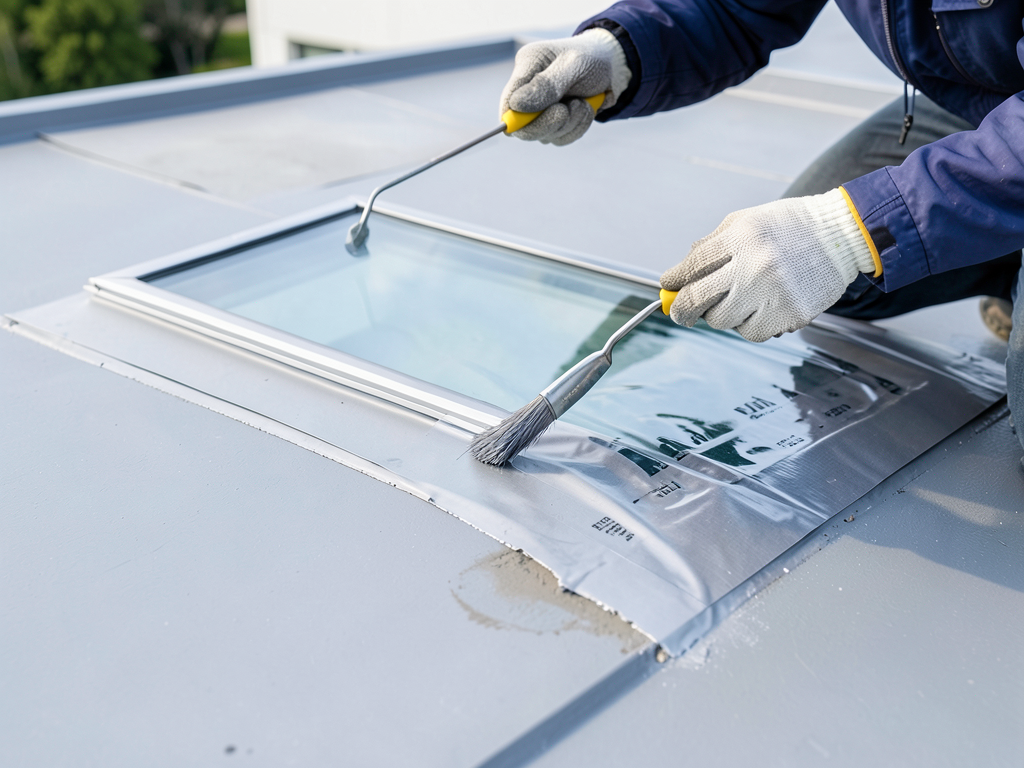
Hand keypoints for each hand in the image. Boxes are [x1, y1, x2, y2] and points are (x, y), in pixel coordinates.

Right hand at [499, 28, 630, 144]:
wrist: (611, 67)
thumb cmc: (590, 58)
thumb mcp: (573, 66)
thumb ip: (546, 85)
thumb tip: (516, 105)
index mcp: (526, 67)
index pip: (508, 103)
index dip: (519, 119)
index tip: (549, 112)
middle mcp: (528, 91)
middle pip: (522, 128)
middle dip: (549, 124)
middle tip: (566, 110)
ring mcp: (539, 110)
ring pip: (544, 135)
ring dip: (569, 124)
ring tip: (583, 103)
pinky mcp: (553, 123)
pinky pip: (560, 138)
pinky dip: (577, 128)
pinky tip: (585, 110)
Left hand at [660, 189, 876, 341]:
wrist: (844, 234)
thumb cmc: (790, 227)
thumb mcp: (746, 221)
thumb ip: (712, 245)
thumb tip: (679, 275)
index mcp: (741, 237)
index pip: (692, 266)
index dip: (674, 281)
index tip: (668, 287)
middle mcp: (755, 265)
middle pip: (699, 299)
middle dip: (682, 310)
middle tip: (680, 314)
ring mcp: (772, 292)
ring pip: (722, 321)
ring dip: (721, 315)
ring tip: (738, 299)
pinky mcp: (789, 315)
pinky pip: (751, 332)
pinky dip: (748, 325)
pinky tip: (762, 306)